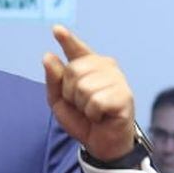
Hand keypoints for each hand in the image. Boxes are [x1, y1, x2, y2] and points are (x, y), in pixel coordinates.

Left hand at [42, 25, 135, 161]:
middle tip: (82, 106)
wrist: (101, 143)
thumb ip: (53, 79)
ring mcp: (117, 80)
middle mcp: (106, 67)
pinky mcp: (124, 96)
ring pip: (84, 87)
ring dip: (82, 105)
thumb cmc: (83, 119)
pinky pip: (95, 101)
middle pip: (74, 70)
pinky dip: (93, 114)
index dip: (67, 40)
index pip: (77, 50)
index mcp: (90, 66)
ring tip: (93, 112)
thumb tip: (48, 57)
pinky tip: (102, 116)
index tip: (57, 29)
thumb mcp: (60, 101)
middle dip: (71, 93)